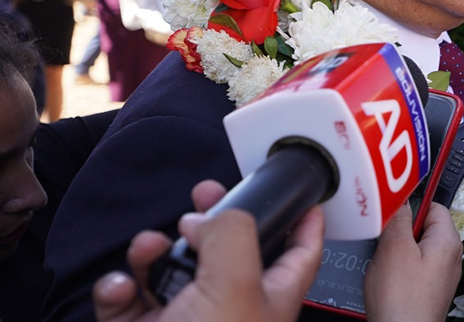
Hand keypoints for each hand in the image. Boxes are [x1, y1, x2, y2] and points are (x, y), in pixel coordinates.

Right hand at [92, 180, 323, 321]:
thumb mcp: (236, 285)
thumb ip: (231, 235)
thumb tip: (207, 217)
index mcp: (270, 298)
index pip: (301, 253)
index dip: (305, 222)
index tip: (304, 194)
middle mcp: (231, 308)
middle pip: (228, 251)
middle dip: (211, 221)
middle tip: (203, 193)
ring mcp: (185, 320)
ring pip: (171, 268)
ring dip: (154, 251)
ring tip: (149, 250)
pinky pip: (128, 296)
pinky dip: (119, 286)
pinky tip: (120, 288)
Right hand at [365, 202, 462, 321]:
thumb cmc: (402, 299)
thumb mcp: (394, 248)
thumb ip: (398, 220)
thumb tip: (401, 202)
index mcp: (448, 241)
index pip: (435, 206)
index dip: (412, 205)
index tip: (394, 210)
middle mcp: (450, 257)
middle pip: (425, 228)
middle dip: (402, 231)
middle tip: (385, 240)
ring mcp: (440, 275)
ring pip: (417, 249)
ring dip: (398, 251)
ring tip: (385, 262)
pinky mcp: (429, 290)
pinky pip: (414, 268)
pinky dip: (399, 268)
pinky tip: (388, 278)